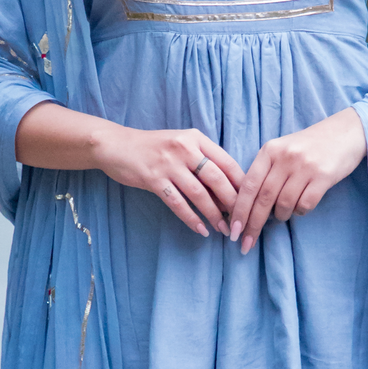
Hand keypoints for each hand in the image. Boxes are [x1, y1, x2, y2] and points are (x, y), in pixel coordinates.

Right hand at [93, 123, 243, 238]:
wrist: (116, 145)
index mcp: (196, 138)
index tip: (251, 202)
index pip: (227, 162)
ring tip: (224, 229)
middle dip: (232, 203)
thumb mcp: (181, 144)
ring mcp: (168, 164)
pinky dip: (191, 218)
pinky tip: (201, 229)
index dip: (241, 184)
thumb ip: (202, 160)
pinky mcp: (153, 179)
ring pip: (199, 194)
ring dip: (214, 214)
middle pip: (217, 179)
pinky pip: (177, 203)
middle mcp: (185, 148)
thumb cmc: (153, 147)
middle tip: (241, 221)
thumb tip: (228, 189)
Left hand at [229, 108, 366, 253]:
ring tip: (284, 213)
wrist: (346, 131)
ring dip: (281, 216)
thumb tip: (247, 206)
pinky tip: (301, 207)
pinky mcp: (324, 177)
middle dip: (253, 224)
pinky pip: (305, 205)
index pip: (249, 185)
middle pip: (263, 199)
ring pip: (284, 204)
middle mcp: (285, 157)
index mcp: (270, 150)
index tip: (233, 231)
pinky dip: (300, 212)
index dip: (239, 210)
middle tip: (246, 244)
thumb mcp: (282, 150)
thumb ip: (265, 171)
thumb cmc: (309, 145)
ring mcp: (305, 166)